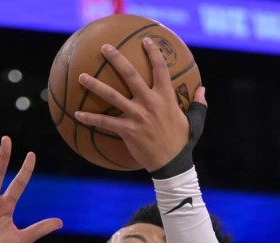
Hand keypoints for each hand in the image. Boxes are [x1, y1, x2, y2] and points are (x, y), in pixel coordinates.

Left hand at [74, 39, 207, 174]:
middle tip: (104, 48)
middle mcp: (150, 102)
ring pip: (112, 96)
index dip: (153, 53)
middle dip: (116, 59)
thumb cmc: (182, 142)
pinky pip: (104, 123)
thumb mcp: (195, 122)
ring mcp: (137, 115)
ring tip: (81, 76)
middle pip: (130, 75)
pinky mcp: (127, 130)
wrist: (172, 164)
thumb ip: (197, 104)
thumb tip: (202, 90)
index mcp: (166, 97)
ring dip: (95, 85)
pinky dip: (90, 118)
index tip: (145, 40)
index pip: (160, 68)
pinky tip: (77, 113)